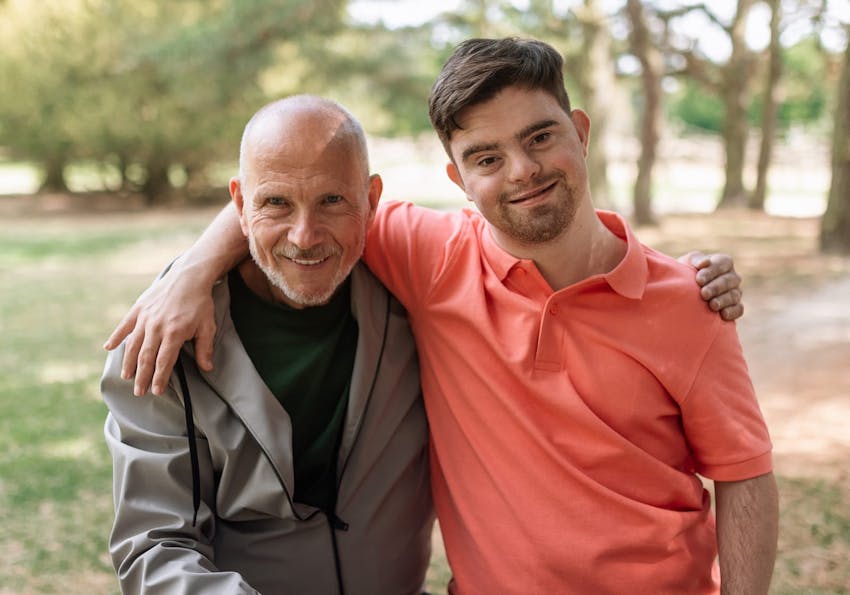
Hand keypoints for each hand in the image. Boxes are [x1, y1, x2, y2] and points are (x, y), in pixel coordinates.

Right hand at [104, 265, 216, 395]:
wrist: (189, 277)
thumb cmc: (200, 303)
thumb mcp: (208, 326)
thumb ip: (204, 348)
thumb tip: (206, 369)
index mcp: (174, 333)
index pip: (164, 362)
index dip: (160, 378)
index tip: (156, 392)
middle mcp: (156, 327)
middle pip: (146, 357)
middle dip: (142, 376)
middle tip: (138, 392)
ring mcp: (145, 317)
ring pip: (133, 345)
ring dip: (128, 362)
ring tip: (126, 376)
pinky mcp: (139, 308)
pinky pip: (125, 325)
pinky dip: (116, 336)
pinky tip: (109, 347)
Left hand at [682, 251, 742, 320]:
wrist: (685, 291)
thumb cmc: (687, 272)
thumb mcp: (689, 263)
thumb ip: (696, 260)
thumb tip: (705, 262)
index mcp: (724, 262)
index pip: (722, 264)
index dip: (711, 272)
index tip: (699, 280)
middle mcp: (732, 277)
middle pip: (728, 281)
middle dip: (716, 288)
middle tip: (704, 294)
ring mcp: (735, 292)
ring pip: (734, 295)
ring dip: (723, 300)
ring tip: (712, 305)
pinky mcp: (735, 307)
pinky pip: (738, 309)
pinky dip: (732, 312)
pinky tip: (723, 315)